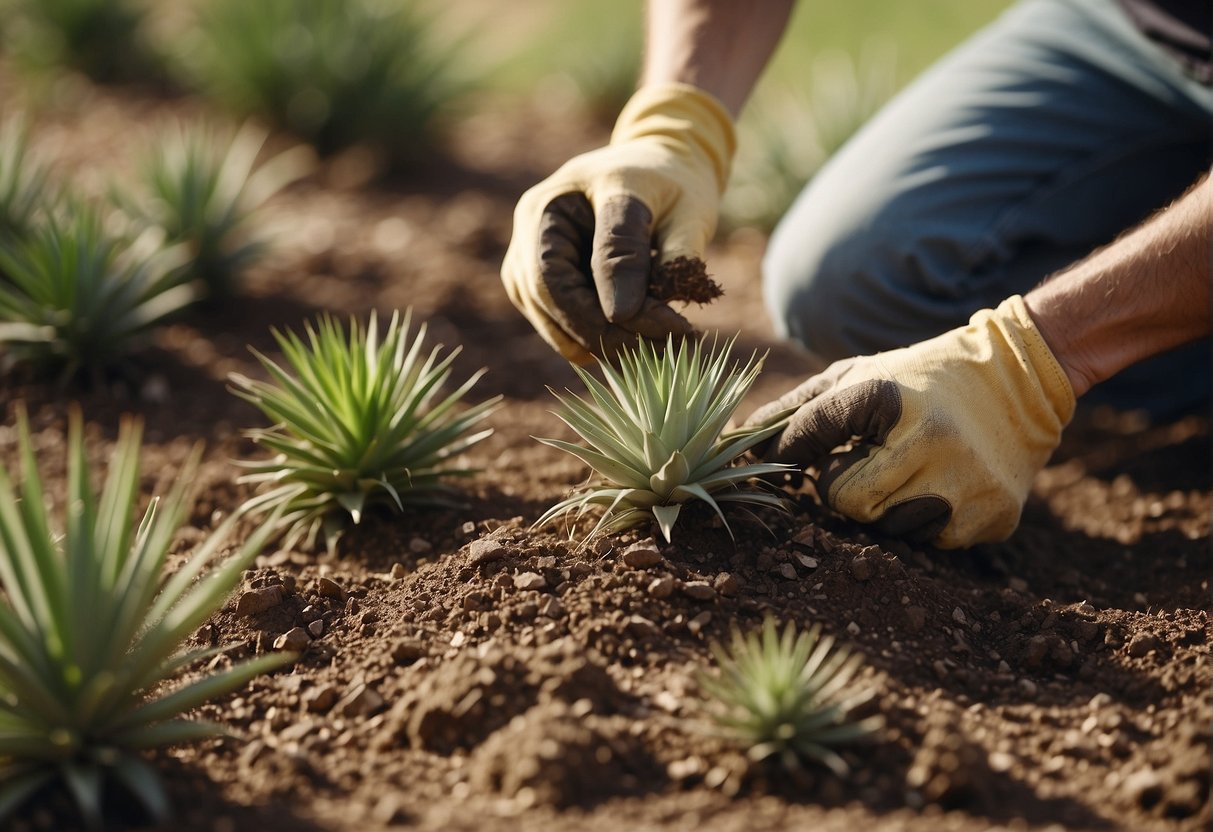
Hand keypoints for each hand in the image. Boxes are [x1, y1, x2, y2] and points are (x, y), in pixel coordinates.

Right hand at [501, 83, 734, 362]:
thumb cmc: (673, 186)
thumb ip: (659, 254)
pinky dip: (590, 339)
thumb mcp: (681, 209)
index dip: (606, 305)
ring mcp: (526, 255)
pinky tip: (629, 345)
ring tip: (653, 351)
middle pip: (546, 295)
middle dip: (602, 332)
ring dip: (596, 342)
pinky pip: (555, 321)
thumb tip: (622, 313)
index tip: (668, 327)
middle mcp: (530, 227)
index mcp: (555, 200)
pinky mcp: (537, 282)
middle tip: (661, 350)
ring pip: (546, 316)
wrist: (658, 172)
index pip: (565, 267)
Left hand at [747, 296, 1075, 547]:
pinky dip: (928, 521)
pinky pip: (933, 543)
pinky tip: (945, 485)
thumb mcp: (857, 377)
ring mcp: (966, 482)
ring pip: (890, 530)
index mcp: (887, 397)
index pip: (810, 437)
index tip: (785, 463)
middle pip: (848, 503)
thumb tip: (734, 441)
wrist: (1021, 378)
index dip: (790, 453)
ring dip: (888, 508)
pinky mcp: (994, 515)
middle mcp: (930, 441)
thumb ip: (796, 411)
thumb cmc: (918, 380)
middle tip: (869, 462)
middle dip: (847, 489)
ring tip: (911, 470)